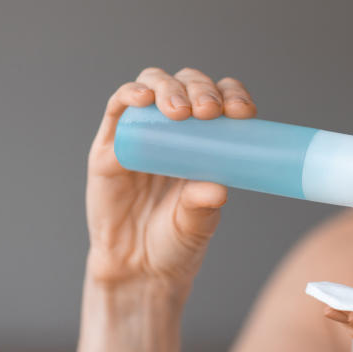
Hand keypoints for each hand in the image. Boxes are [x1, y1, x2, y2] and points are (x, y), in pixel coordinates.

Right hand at [85, 67, 255, 299]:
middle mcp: (174, 129)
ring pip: (154, 85)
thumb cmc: (175, 241)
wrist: (137, 267)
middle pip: (187, 84)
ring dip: (169, 88)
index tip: (243, 112)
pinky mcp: (109, 144)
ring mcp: (142, 132)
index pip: (221, 100)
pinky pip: (117, 108)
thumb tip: (219, 189)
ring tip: (180, 110)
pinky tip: (143, 98)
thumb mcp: (196, 224)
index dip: (232, 95)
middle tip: (209, 111)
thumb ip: (203, 206)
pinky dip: (130, 94)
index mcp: (206, 139)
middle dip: (201, 89)